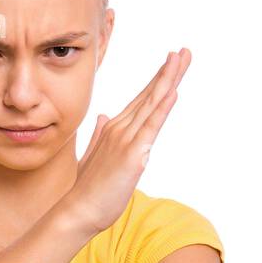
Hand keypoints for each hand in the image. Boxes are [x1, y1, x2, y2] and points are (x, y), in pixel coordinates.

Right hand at [65, 49, 190, 232]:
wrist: (77, 211)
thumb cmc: (88, 191)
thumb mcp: (94, 157)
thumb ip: (99, 135)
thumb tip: (103, 117)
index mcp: (113, 130)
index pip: (141, 100)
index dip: (157, 80)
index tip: (171, 61)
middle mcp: (119, 129)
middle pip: (149, 95)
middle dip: (168, 72)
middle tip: (185, 51)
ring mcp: (125, 140)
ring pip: (152, 104)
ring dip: (168, 79)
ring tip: (182, 58)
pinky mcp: (132, 155)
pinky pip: (150, 127)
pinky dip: (162, 108)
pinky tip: (172, 91)